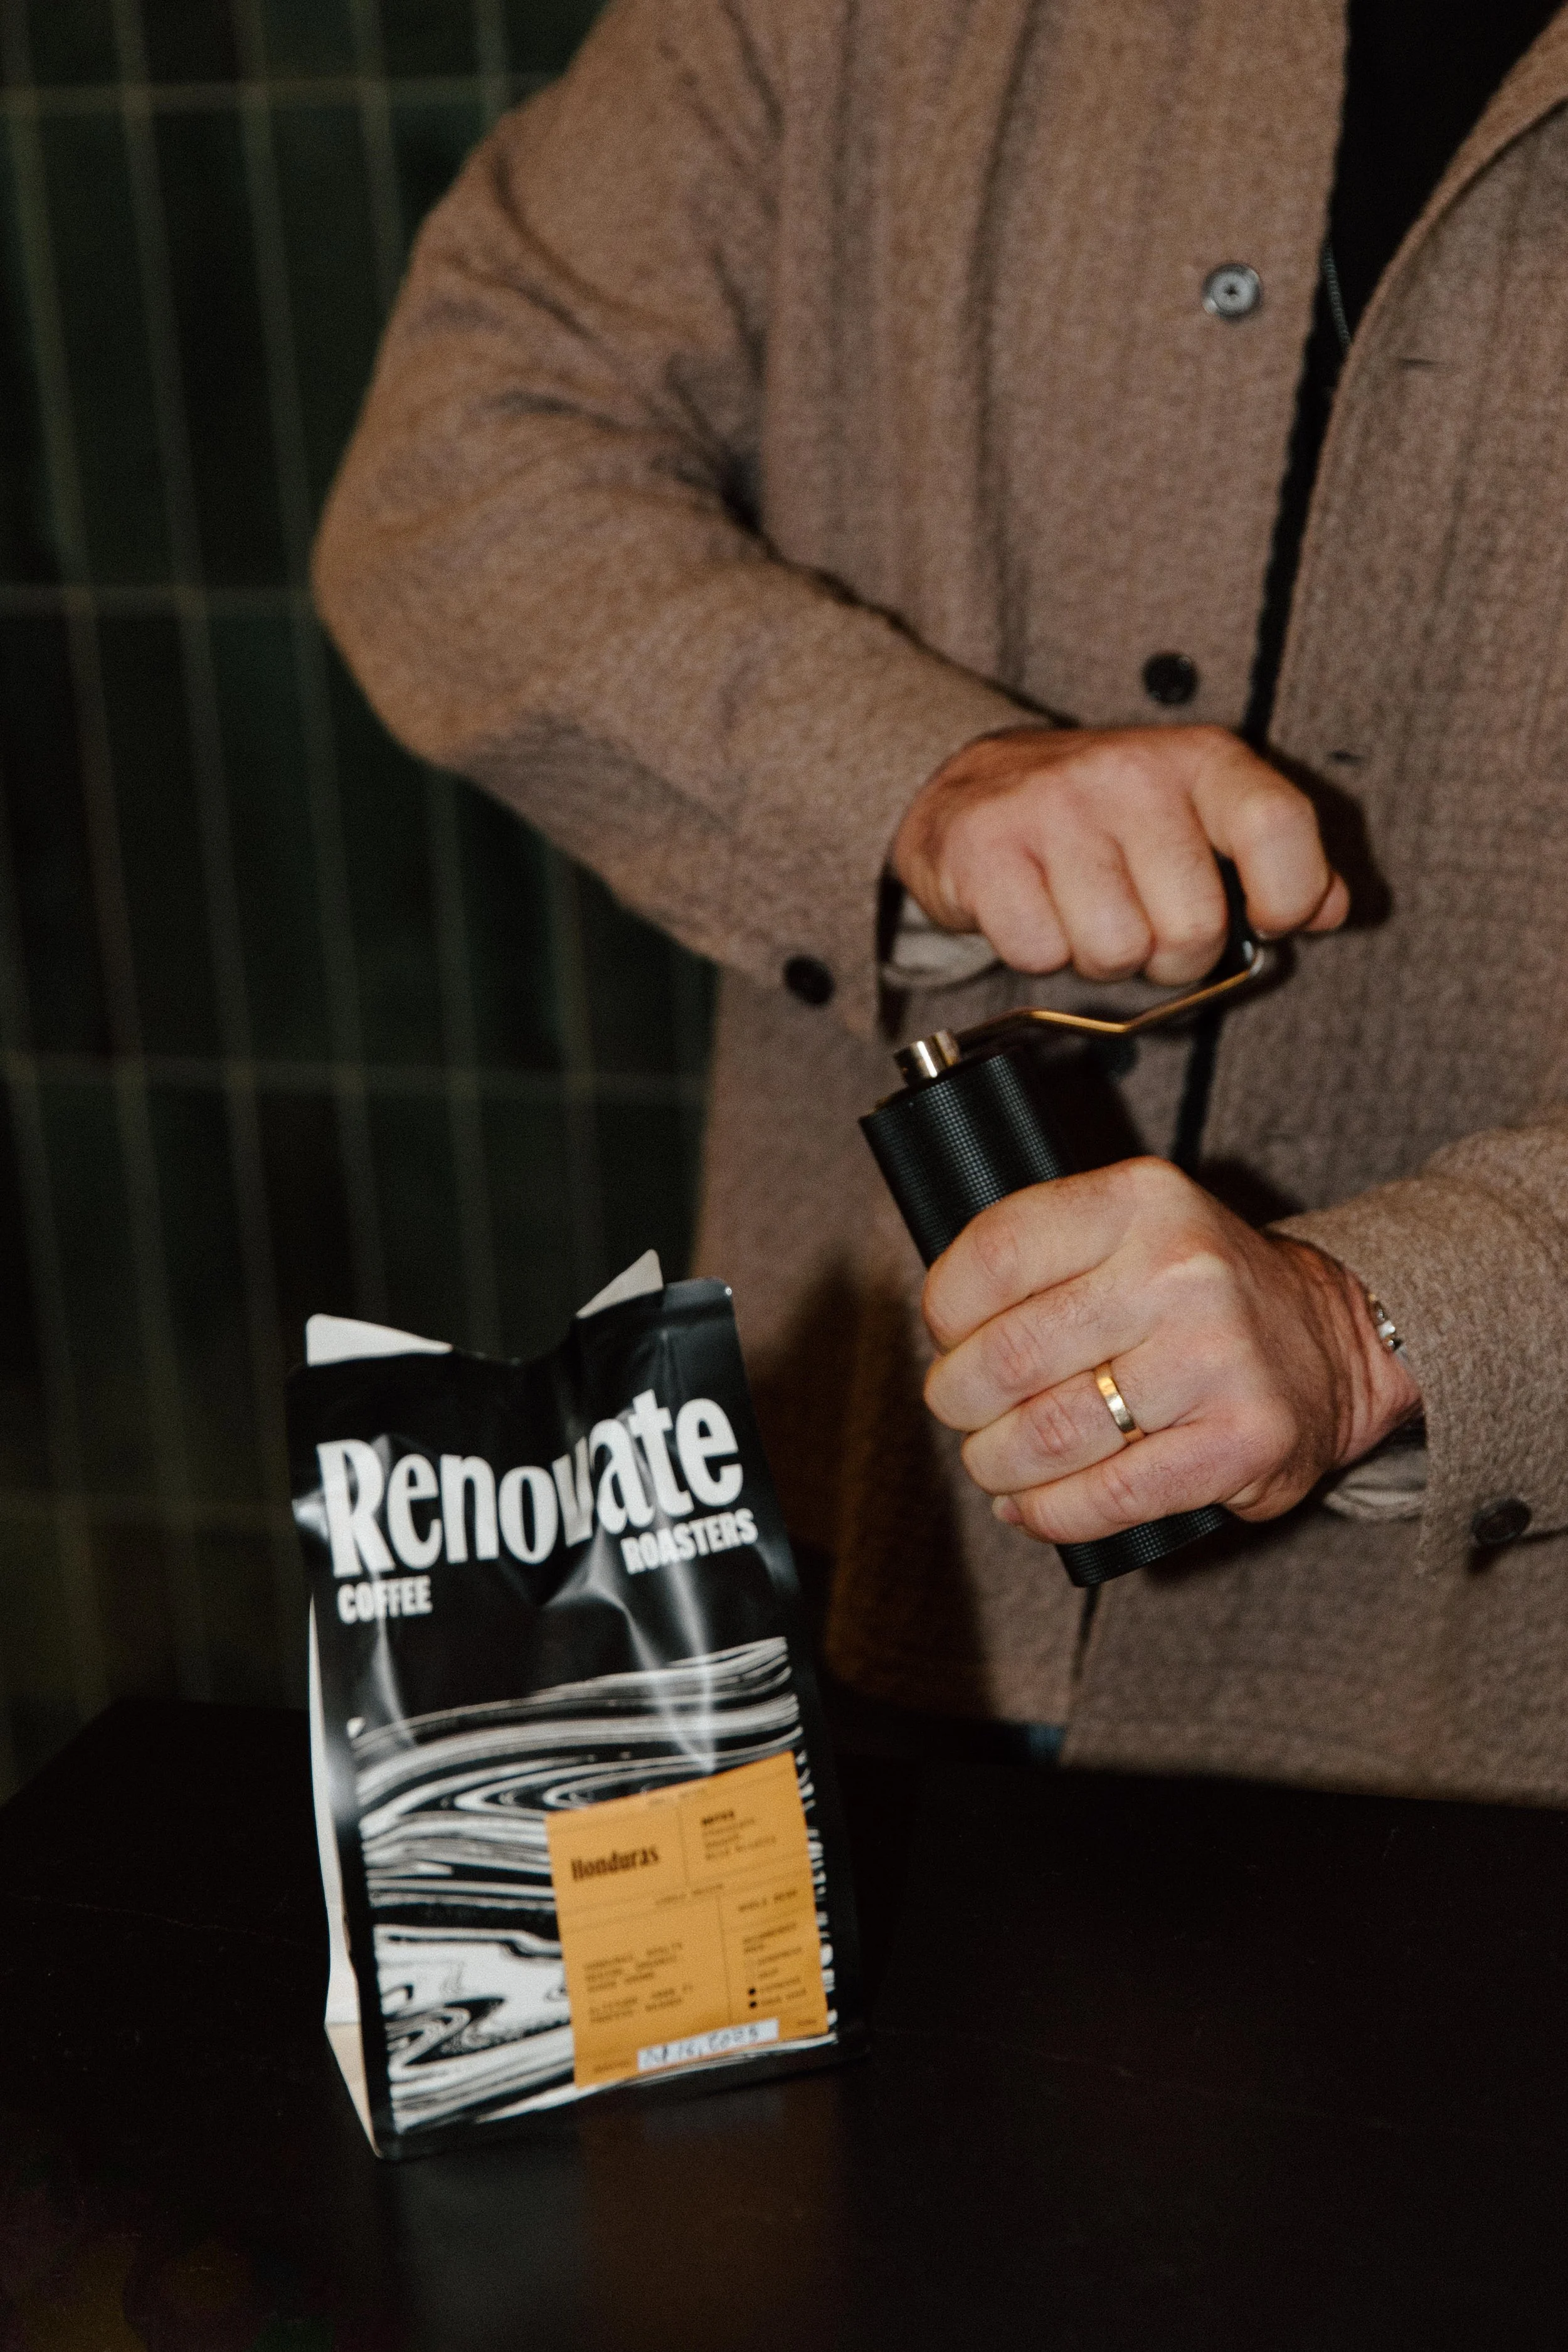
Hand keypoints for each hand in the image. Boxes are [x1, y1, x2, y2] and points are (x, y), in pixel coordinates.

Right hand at [893, 725, 1349, 984]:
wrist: (974, 790)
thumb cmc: (1105, 820)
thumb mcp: (1201, 817)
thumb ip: (1277, 861)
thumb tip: (1334, 908)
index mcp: (1201, 759)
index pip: (1278, 825)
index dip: (1289, 895)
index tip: (1266, 919)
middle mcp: (1130, 772)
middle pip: (1192, 928)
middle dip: (1169, 954)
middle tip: (1142, 919)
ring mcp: (1053, 807)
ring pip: (1115, 952)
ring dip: (1101, 958)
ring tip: (1083, 914)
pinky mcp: (986, 848)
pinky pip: (1040, 954)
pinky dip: (1039, 954)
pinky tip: (1035, 911)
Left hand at [921, 1160, 1421, 1544]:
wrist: (1333, 1338)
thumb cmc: (1197, 1295)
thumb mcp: (1130, 1230)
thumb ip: (1045, 1255)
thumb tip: (942, 1336)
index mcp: (1138, 1200)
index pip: (991, 1255)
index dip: (944, 1313)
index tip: (948, 1339)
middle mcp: (1180, 1269)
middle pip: (1007, 1356)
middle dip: (959, 1400)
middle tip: (965, 1411)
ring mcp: (1217, 1356)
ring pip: (1048, 1434)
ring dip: (997, 1463)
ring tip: (997, 1462)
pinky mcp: (1244, 1440)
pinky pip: (1109, 1496)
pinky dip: (1051, 1513)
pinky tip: (1035, 1506)